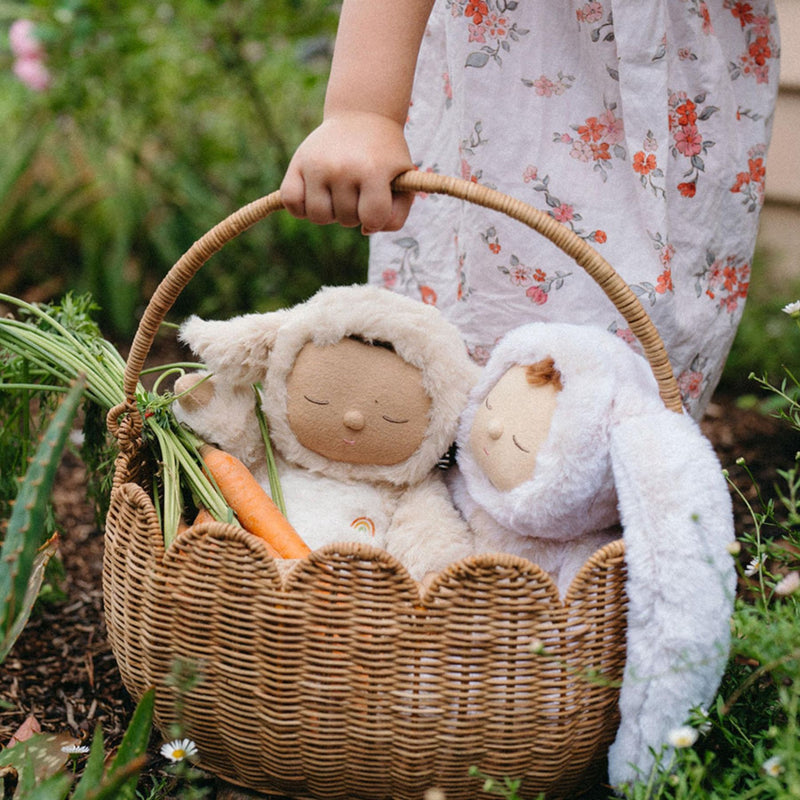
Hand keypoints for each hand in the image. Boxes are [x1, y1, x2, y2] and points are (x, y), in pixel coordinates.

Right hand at [280, 111, 415, 233]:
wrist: (363, 116)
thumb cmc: (385, 156)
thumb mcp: (404, 180)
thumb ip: (396, 214)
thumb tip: (365, 229)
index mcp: (373, 170)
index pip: (372, 218)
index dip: (376, 220)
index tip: (377, 207)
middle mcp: (342, 167)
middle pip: (346, 219)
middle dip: (355, 212)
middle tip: (359, 191)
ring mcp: (317, 164)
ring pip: (318, 217)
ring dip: (330, 213)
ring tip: (339, 195)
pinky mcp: (297, 162)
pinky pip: (291, 202)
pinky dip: (302, 208)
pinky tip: (316, 196)